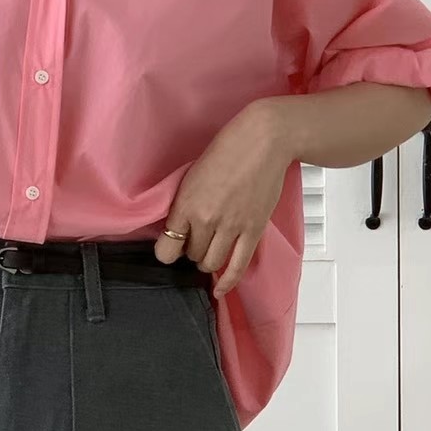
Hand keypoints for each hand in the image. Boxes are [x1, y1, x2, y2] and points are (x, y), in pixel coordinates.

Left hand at [153, 102, 293, 297]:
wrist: (264, 140)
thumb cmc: (228, 150)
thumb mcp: (192, 176)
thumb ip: (184, 205)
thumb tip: (178, 227)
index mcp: (186, 205)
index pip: (166, 248)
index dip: (167, 250)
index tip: (171, 247)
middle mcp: (206, 220)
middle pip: (190, 255)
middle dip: (191, 250)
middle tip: (197, 239)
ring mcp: (231, 227)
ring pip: (211, 263)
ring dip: (208, 261)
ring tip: (210, 251)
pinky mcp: (253, 231)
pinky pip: (237, 267)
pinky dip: (227, 282)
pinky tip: (220, 290)